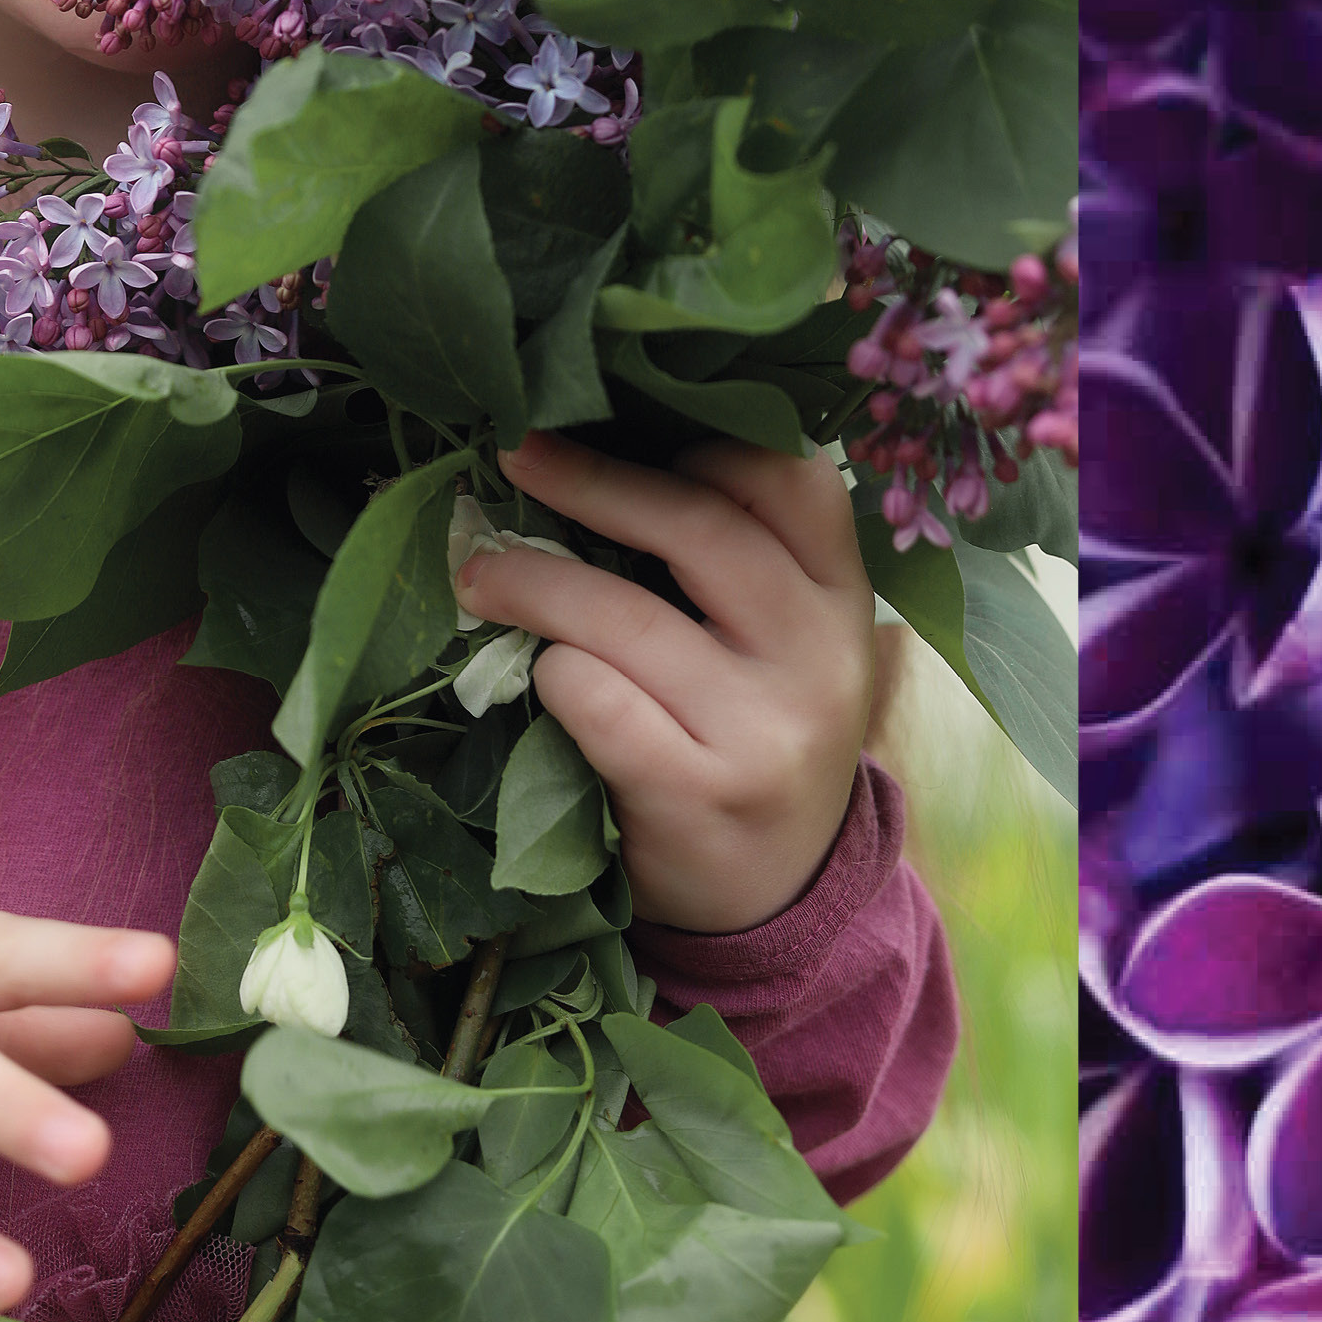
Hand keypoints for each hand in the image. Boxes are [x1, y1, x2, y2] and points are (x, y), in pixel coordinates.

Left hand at [454, 429, 875, 934]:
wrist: (771, 897)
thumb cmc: (749, 734)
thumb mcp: (780, 643)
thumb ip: (732, 560)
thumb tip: (588, 447)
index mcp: (841, 600)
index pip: (792, 479)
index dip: (698, 440)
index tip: (615, 424)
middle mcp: (821, 657)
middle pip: (700, 526)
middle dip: (589, 479)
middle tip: (513, 453)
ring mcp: (765, 732)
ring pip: (626, 616)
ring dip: (532, 581)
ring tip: (479, 574)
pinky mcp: (699, 794)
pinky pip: (595, 700)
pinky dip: (551, 675)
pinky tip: (540, 679)